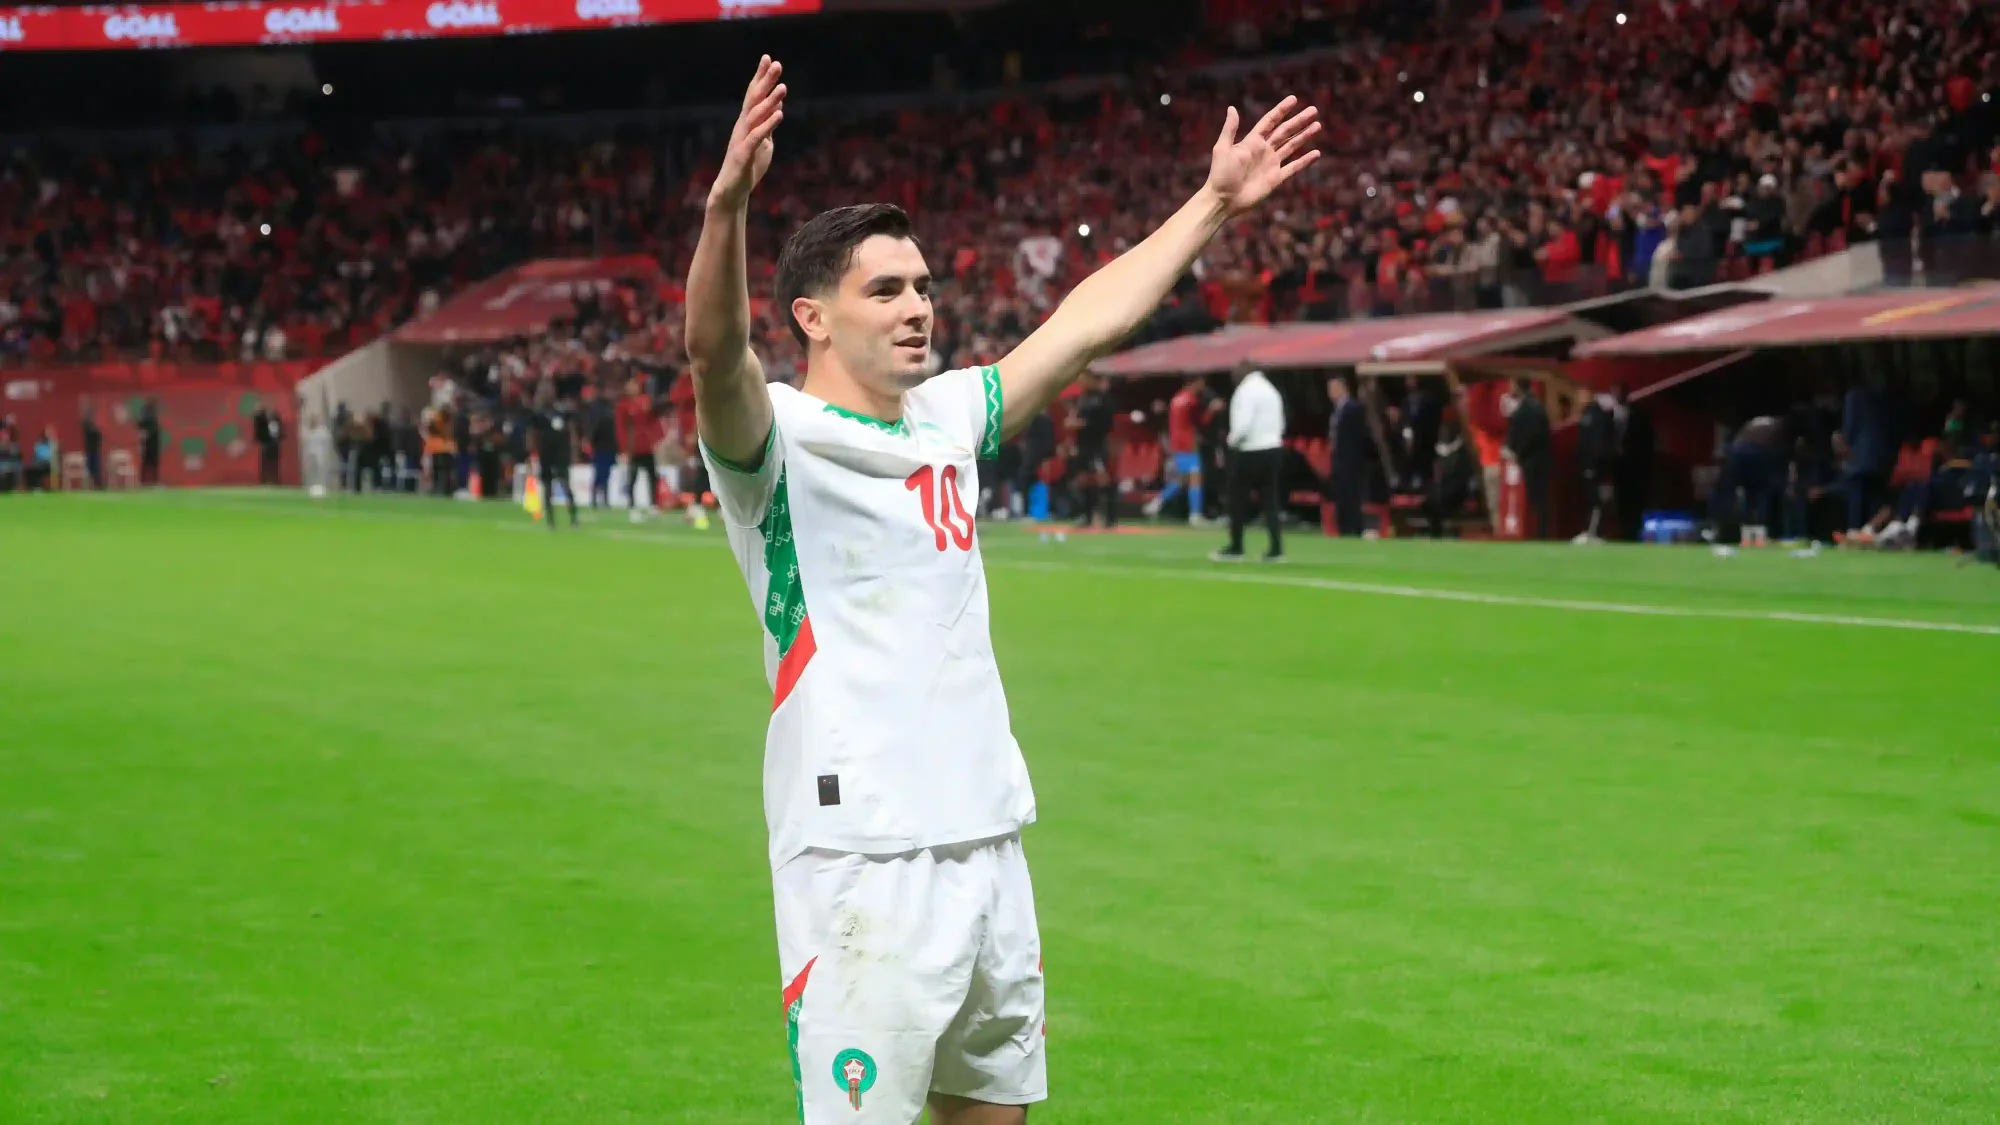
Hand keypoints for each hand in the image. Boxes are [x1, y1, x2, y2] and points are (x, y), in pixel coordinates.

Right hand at [708, 55, 785, 210]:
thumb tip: (777, 107)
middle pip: (754, 99)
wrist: (731, 191)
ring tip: (783, 87)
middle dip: (764, 81)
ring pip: (755, 115)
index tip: (770, 59)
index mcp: (748, 123)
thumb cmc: (747, 167)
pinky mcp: (742, 154)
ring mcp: (741, 139)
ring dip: (770, 101)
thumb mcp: (764, 144)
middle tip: (776, 63)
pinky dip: (768, 124)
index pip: (754, 96)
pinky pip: (757, 136)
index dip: (761, 77)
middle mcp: (742, 126)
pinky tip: (780, 114)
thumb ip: (768, 126)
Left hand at [1204, 95, 1320, 216]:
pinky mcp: (1276, 179)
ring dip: (1304, 135)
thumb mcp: (1222, 149)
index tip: (1293, 99)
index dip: (1281, 110)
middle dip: (1299, 120)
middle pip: (1285, 131)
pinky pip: (1294, 167)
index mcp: (1252, 141)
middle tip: (1313, 110)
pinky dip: (1305, 161)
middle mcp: (1264, 150)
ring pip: (1292, 146)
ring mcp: (1271, 164)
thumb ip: (1230, 129)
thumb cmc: (1220, 175)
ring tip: (1317, 125)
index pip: (1270, 121)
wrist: (1223, 200)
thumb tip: (1232, 108)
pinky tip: (1316, 153)